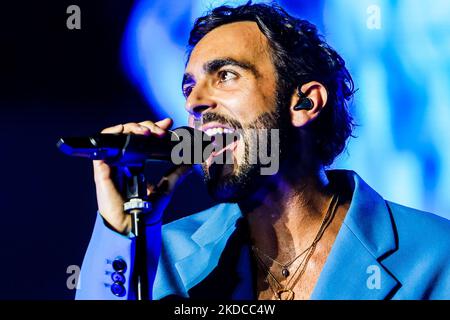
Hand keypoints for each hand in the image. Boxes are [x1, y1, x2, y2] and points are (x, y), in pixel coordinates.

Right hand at [93, 118, 191, 234]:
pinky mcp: (102, 166)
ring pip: (118, 134)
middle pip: (132, 133)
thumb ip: (177, 174)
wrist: (131, 227)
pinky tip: (130, 134)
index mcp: (137, 163)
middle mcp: (125, 160)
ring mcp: (113, 162)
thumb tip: (191, 162)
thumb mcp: (166, 189)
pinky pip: (103, 143)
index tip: (168, 124)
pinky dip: (114, 134)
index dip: (154, 128)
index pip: (144, 139)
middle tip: (160, 131)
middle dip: (147, 126)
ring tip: (148, 132)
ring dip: (133, 127)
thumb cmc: (145, 212)